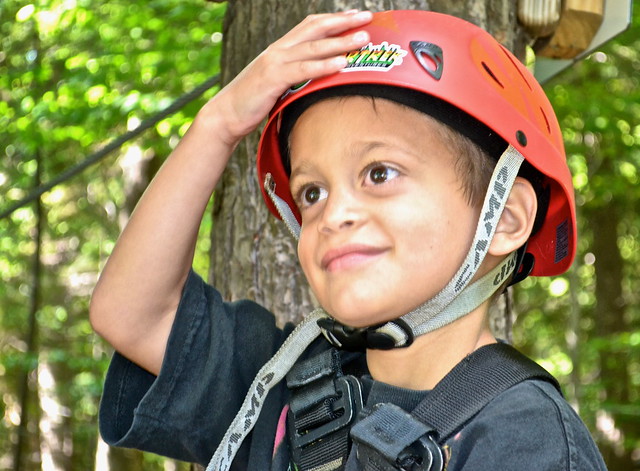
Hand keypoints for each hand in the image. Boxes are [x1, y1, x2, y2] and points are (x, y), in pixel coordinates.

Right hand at [207, 10, 372, 144]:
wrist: (226, 115)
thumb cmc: (253, 102)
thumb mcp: (276, 84)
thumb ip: (294, 77)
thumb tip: (318, 82)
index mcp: (280, 49)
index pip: (311, 26)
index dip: (334, 19)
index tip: (356, 16)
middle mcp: (278, 50)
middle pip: (316, 28)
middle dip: (344, 22)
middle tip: (368, 17)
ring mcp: (275, 62)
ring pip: (314, 47)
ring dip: (341, 41)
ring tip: (363, 38)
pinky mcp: (273, 78)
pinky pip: (303, 69)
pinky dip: (324, 65)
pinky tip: (342, 63)